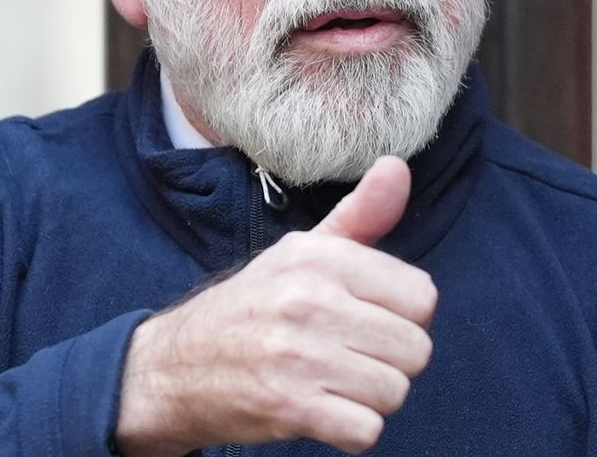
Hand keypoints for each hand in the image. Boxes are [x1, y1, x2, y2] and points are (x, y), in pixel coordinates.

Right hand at [114, 156, 436, 455]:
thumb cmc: (252, 308)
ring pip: (395, 391)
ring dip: (369, 399)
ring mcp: (298, 355)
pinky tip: (323, 413)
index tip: (365, 320)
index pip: (421, 297)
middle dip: (389, 363)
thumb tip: (397, 166)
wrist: (175, 367)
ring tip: (331, 383)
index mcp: (319, 257)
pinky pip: (366, 432)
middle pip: (415, 349)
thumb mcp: (301, 253)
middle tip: (347, 358)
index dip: (402, 317)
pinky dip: (350, 432)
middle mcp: (309, 299)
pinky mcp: (288, 407)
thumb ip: (360, 215)